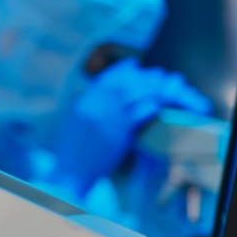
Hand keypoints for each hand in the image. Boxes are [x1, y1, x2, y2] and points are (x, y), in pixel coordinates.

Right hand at [51, 60, 209, 198]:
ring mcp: (106, 116)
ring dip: (151, 88)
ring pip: (134, 93)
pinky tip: (157, 107)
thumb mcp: (72, 122)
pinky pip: (139, 112)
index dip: (122, 69)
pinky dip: (150, 106)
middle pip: (123, 82)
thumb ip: (79, 104)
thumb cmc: (71, 151)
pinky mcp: (118, 130)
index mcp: (84, 101)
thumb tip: (80, 90)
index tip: (134, 64)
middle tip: (158, 75)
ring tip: (164, 88)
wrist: (71, 171)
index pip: (105, 78)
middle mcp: (94, 104)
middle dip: (142, 76)